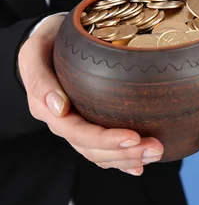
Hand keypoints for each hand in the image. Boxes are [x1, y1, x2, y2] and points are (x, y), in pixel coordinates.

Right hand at [18, 15, 162, 175]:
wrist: (52, 38)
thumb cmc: (47, 40)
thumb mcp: (35, 50)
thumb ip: (39, 78)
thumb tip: (58, 109)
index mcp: (47, 107)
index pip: (77, 132)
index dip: (105, 139)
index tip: (134, 137)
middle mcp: (62, 121)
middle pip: (93, 149)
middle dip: (125, 153)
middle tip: (156, 148)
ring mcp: (77, 125)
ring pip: (100, 153)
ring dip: (128, 158)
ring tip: (156, 152)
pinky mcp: (90, 123)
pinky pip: (104, 149)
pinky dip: (121, 160)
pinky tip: (139, 166)